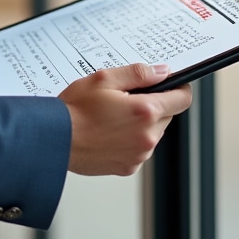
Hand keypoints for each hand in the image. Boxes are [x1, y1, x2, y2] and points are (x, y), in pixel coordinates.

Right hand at [59, 63, 192, 175]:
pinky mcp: (129, 167)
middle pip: (168, 115)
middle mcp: (147, 137)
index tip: (172, 83)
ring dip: (143, 122)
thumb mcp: (105, 79)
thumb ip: (139, 73)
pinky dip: (132, 139)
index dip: (179, 87)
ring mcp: (139, 155)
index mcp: (145, 112)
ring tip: (114, 115)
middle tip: (127, 97)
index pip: (182, 99)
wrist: (56, 139)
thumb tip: (163, 71)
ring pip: (154, 132)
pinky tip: (110, 130)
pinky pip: (141, 148)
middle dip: (154, 104)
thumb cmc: (76, 109)